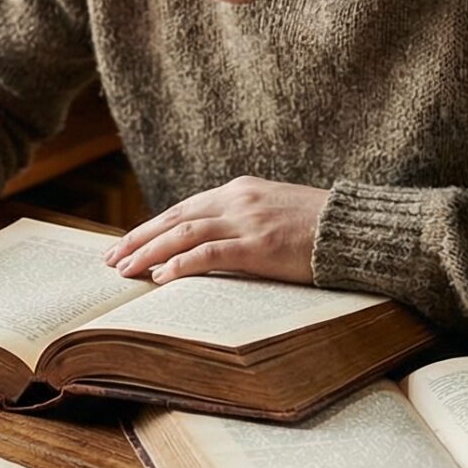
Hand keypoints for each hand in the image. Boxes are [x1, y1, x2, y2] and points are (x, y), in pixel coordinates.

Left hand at [103, 176, 328, 284]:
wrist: (357, 229)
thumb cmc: (321, 228)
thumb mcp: (276, 213)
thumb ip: (244, 221)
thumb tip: (212, 245)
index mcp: (240, 190)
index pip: (184, 209)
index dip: (151, 227)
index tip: (126, 244)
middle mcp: (238, 199)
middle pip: (174, 217)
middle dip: (138, 238)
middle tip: (110, 259)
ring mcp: (248, 221)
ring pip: (183, 233)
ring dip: (148, 252)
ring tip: (124, 270)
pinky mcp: (259, 245)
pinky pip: (209, 253)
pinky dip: (180, 264)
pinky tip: (159, 276)